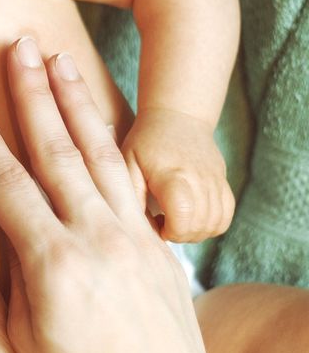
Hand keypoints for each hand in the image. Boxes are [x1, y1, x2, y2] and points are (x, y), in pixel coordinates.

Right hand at [0, 42, 226, 352]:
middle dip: (33, 93)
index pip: (8, 184)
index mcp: (52, 265)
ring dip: (75, 101)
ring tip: (56, 59)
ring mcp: (130, 235)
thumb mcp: (20, 340)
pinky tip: (101, 115)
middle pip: (56, 150)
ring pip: (97, 152)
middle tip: (17, 46)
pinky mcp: (154, 242)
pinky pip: (131, 177)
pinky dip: (112, 139)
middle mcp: (94, 238)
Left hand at [120, 107, 234, 241]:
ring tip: (176, 220)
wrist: (177, 116)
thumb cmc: (146, 141)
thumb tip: (133, 226)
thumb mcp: (127, 162)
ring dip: (195, 232)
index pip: (183, 217)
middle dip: (180, 235)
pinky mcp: (223, 183)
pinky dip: (211, 225)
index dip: (170, 232)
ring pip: (215, 224)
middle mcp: (199, 179)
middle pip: (200, 225)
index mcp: (172, 175)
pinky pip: (226, 216)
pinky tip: (192, 218)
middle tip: (163, 223)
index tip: (156, 224)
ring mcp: (215, 181)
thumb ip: (129, 194)